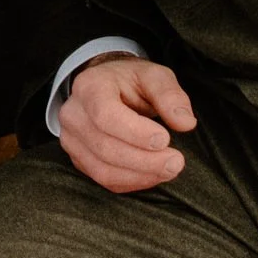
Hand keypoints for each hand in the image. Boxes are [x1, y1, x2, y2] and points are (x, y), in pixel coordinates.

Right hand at [59, 56, 196, 193]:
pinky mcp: (80, 160)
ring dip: (141, 175)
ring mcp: (72, 140)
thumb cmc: (130, 81)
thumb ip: (169, 95)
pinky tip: (154, 174)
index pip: (105, 115)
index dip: (135, 132)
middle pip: (105, 147)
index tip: (165, 139)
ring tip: (170, 169)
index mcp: (89, 87)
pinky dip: (133, 182)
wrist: (106, 88)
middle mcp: (73, 115)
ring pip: (103, 170)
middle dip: (145, 160)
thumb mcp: (153, 76)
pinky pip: (105, 180)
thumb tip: (185, 122)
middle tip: (176, 162)